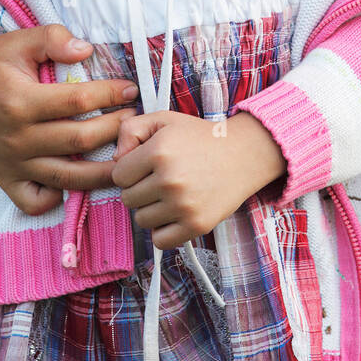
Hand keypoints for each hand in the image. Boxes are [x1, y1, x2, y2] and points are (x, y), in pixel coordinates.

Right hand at [0, 15, 140, 214]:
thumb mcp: (20, 40)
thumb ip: (53, 38)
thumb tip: (87, 51)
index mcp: (20, 102)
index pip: (78, 102)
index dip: (110, 94)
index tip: (130, 89)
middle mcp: (16, 138)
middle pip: (80, 141)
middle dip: (115, 129)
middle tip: (134, 119)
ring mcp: (12, 163)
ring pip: (68, 178)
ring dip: (104, 171)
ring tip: (126, 155)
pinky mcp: (6, 178)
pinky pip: (36, 202)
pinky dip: (58, 198)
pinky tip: (77, 182)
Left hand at [111, 110, 285, 247]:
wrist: (244, 154)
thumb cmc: (201, 137)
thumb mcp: (164, 120)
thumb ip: (130, 130)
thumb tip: (116, 160)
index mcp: (159, 151)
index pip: (118, 175)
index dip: (130, 169)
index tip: (146, 165)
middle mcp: (170, 179)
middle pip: (128, 199)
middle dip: (140, 189)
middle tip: (161, 179)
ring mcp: (184, 205)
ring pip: (141, 220)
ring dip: (151, 209)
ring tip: (171, 194)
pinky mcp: (197, 225)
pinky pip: (160, 240)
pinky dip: (163, 230)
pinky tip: (175, 213)